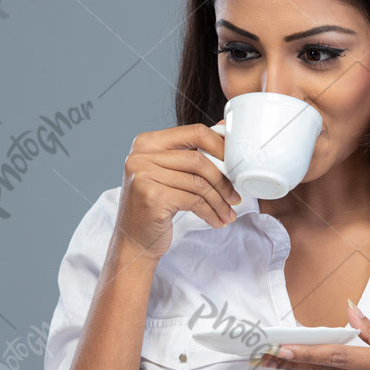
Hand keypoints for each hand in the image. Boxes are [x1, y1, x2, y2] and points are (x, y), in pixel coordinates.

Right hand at [115, 119, 241, 260]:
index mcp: (147, 142)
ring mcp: (144, 175)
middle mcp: (142, 155)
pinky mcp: (152, 197)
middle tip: (235, 196)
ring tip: (228, 213)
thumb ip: (191, 151)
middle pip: (198, 160)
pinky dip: (210, 212)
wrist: (133, 241)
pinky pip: (194, 201)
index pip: (194, 132)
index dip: (220, 147)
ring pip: (198, 182)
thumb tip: (222, 128)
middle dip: (223, 180)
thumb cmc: (154, 206)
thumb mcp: (169, 173)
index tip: (235, 163)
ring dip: (219, 201)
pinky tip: (216, 220)